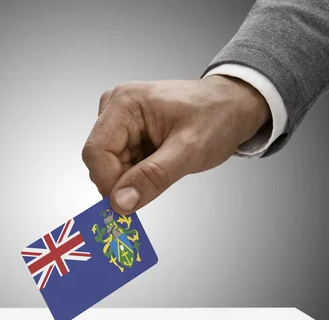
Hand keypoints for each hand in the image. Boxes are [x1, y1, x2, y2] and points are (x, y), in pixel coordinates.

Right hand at [81, 76, 270, 213]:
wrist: (233, 106)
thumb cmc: (217, 117)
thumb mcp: (189, 150)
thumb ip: (153, 177)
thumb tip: (120, 203)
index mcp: (124, 103)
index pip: (96, 152)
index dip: (108, 183)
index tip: (128, 205)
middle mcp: (114, 108)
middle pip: (100, 161)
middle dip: (123, 182)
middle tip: (154, 187)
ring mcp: (119, 121)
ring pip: (109, 167)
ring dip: (133, 179)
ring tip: (165, 168)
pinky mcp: (126, 133)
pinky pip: (120, 165)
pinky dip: (137, 175)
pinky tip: (160, 166)